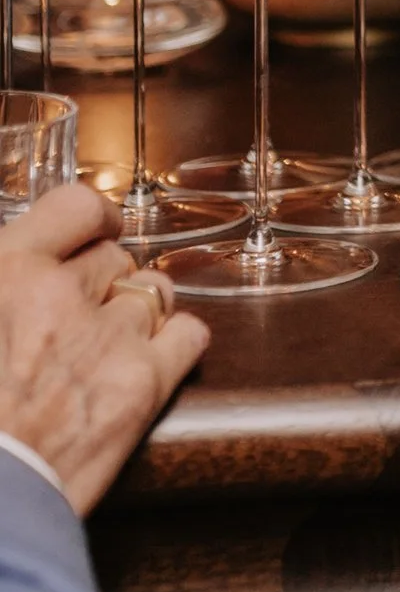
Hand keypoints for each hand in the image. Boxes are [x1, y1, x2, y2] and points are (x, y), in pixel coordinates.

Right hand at [0, 184, 208, 513]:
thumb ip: (5, 284)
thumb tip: (21, 276)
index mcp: (6, 271)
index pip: (76, 206)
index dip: (90, 220)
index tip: (91, 233)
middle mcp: (60, 293)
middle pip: (114, 256)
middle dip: (102, 282)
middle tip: (81, 317)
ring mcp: (108, 337)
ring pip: (155, 290)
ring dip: (139, 310)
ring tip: (113, 342)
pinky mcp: (144, 386)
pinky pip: (190, 333)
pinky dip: (176, 342)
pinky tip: (153, 359)